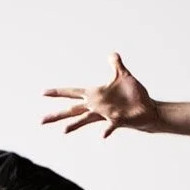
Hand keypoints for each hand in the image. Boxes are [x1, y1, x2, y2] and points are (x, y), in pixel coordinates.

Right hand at [41, 53, 159, 137]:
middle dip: (57, 114)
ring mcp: (106, 114)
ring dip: (75, 124)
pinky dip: (106, 130)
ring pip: (85, 119)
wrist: (148, 108)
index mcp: (96, 94)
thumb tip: (112, 54)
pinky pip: (110, 126)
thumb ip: (116, 64)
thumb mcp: (123, 75)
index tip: (43, 92)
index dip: (59, 92)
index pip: (73, 92)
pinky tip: (102, 136)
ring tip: (63, 131)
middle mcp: (97, 106)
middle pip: (73, 109)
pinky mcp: (117, 120)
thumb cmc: (134, 94)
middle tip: (41, 120)